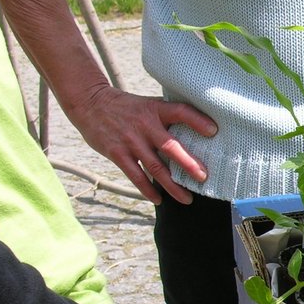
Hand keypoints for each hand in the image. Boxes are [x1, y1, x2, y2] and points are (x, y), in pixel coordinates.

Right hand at [67, 84, 216, 204]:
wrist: (90, 103)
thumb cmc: (127, 107)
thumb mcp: (149, 104)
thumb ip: (168, 116)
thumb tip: (200, 130)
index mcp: (156, 109)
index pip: (181, 112)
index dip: (198, 120)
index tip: (214, 131)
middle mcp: (145, 125)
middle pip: (170, 147)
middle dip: (189, 164)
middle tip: (204, 178)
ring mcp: (130, 141)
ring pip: (155, 167)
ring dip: (172, 186)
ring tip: (187, 199)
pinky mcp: (117, 153)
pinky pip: (135, 175)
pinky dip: (147, 189)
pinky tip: (159, 200)